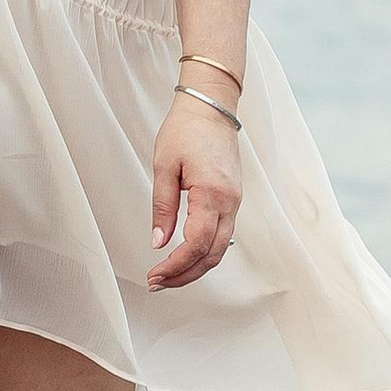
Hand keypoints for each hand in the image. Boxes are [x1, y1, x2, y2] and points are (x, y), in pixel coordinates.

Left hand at [150, 94, 240, 288]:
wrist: (211, 107)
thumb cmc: (186, 130)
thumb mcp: (164, 167)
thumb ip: (162, 207)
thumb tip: (158, 242)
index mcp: (212, 193)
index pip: (197, 244)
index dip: (176, 266)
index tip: (155, 275)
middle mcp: (230, 202)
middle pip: (213, 255)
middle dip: (185, 275)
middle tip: (158, 283)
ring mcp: (235, 201)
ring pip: (220, 248)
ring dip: (195, 266)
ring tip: (168, 275)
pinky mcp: (232, 198)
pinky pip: (223, 234)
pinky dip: (205, 252)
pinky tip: (186, 256)